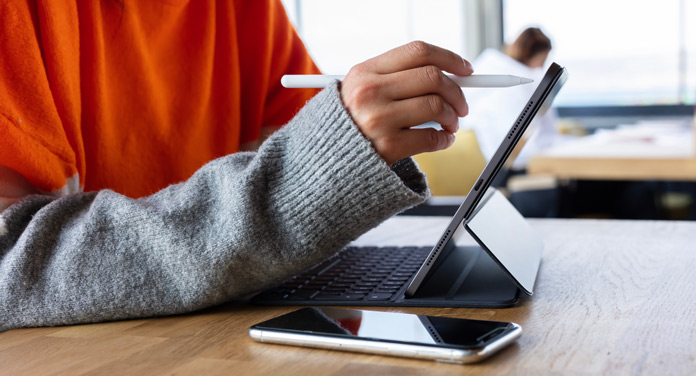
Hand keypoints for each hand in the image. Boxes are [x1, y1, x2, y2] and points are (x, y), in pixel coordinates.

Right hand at [340, 41, 472, 165]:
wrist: (324, 159)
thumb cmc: (350, 123)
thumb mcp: (360, 90)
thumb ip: (397, 77)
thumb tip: (450, 73)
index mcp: (365, 72)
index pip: (418, 52)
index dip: (449, 58)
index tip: (465, 69)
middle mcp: (370, 92)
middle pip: (433, 77)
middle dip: (457, 92)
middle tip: (462, 105)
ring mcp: (378, 119)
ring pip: (436, 106)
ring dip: (452, 117)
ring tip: (450, 124)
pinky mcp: (387, 147)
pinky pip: (431, 137)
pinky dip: (445, 139)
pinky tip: (441, 140)